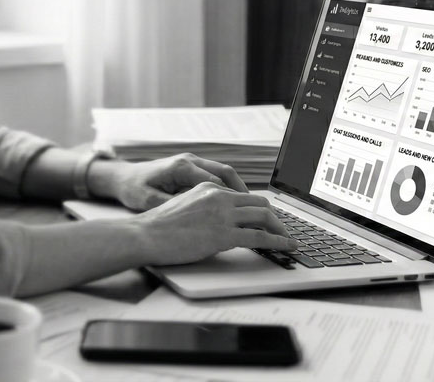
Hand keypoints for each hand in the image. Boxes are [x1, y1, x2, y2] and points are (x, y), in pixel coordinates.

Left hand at [96, 153, 249, 211]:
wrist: (122, 176)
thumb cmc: (133, 188)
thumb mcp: (148, 200)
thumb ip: (171, 204)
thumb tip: (193, 213)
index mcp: (181, 167)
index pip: (216, 181)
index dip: (232, 198)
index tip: (245, 213)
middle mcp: (189, 161)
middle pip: (225, 172)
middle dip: (242, 191)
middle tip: (257, 209)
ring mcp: (191, 162)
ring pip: (223, 172)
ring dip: (237, 188)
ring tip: (250, 207)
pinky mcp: (189, 168)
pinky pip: (215, 174)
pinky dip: (226, 187)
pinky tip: (232, 202)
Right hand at [133, 182, 298, 265]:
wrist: (145, 235)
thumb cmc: (157, 226)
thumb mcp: (184, 205)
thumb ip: (204, 208)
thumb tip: (219, 221)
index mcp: (209, 187)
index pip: (243, 195)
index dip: (259, 208)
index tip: (266, 218)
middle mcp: (219, 197)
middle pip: (259, 202)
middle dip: (275, 217)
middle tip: (281, 229)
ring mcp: (222, 215)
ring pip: (264, 216)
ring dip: (280, 229)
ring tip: (288, 239)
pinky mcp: (223, 235)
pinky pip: (259, 237)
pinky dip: (278, 241)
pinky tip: (286, 246)